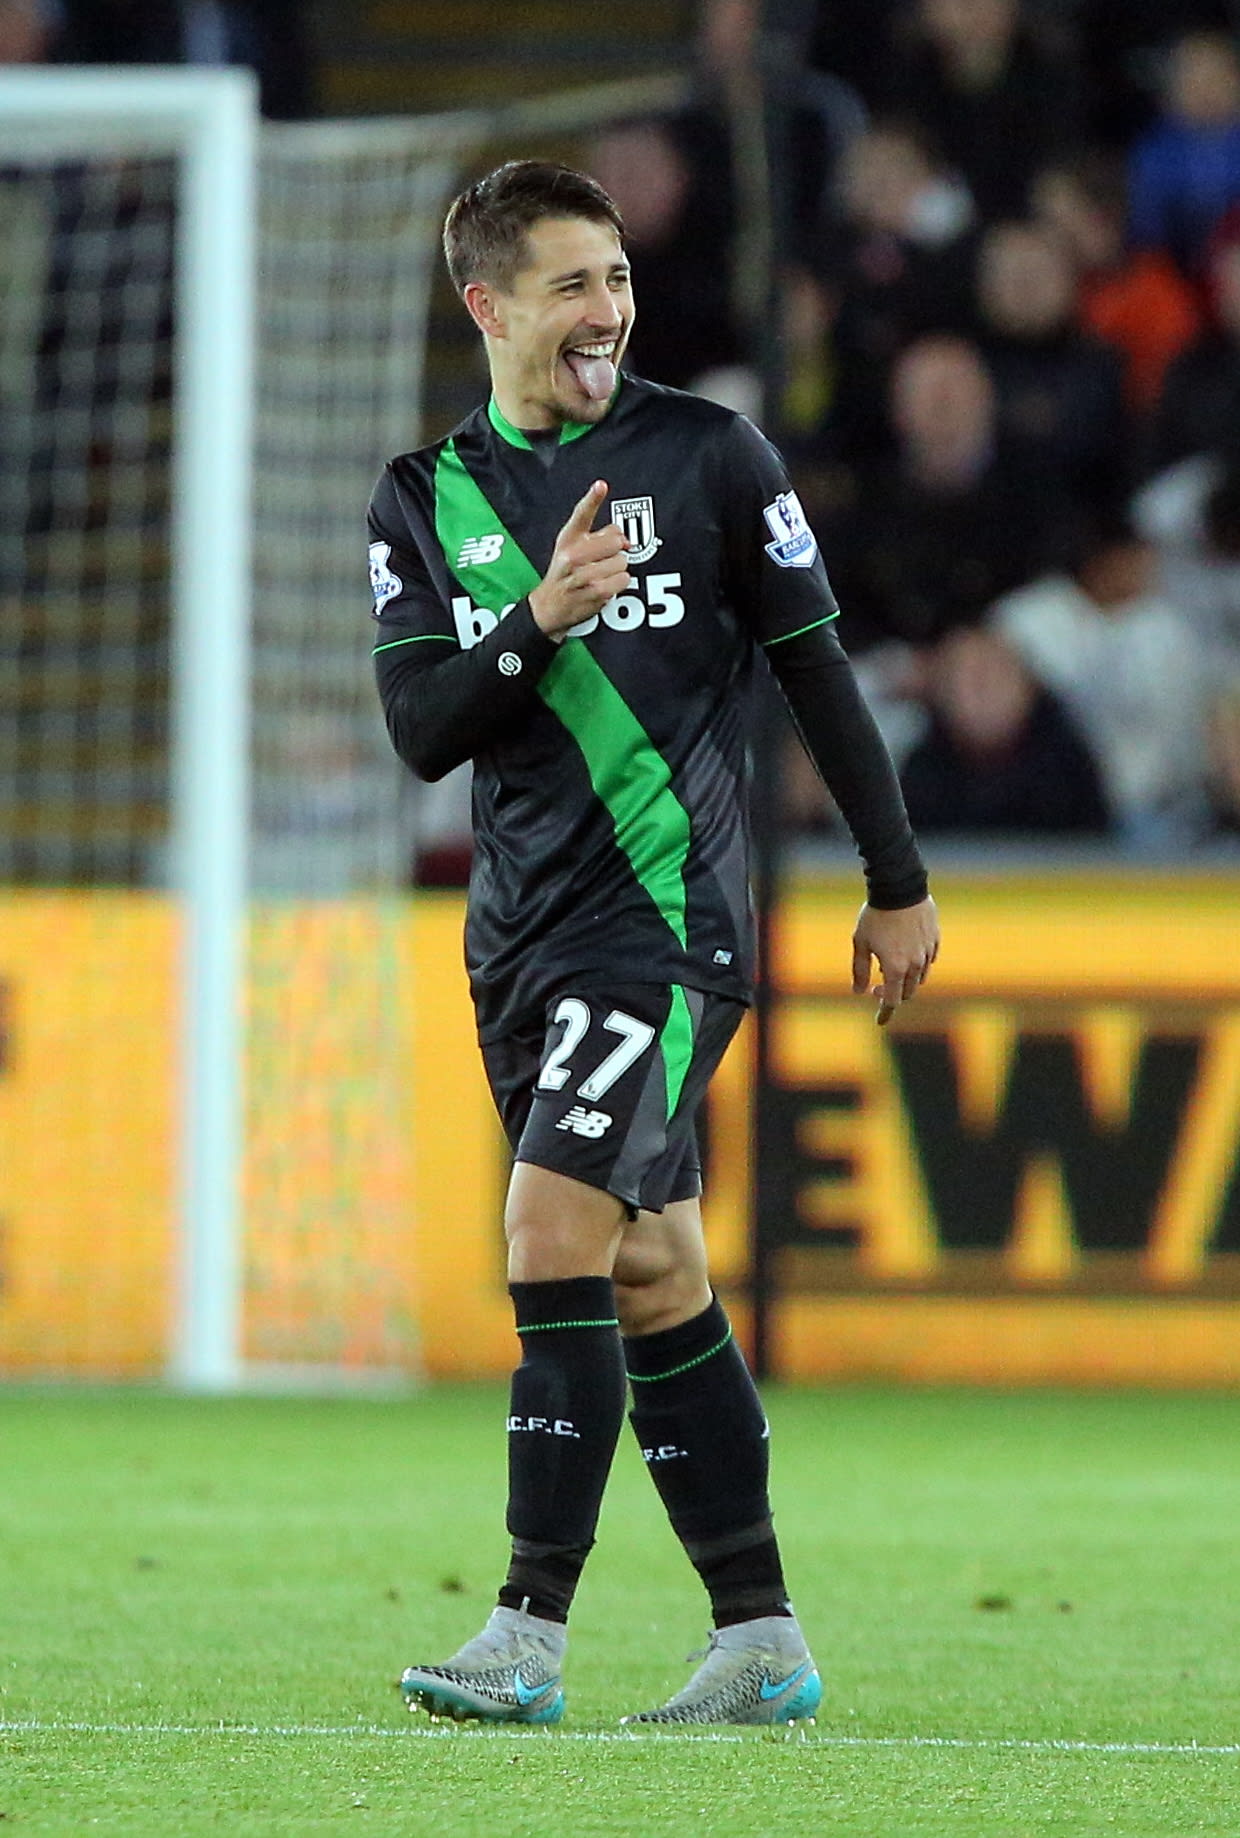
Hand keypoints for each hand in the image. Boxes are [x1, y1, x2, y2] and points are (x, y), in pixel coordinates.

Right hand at [529, 480, 632, 639]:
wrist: (548, 608)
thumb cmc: (565, 575)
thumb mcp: (572, 549)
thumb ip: (600, 537)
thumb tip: (627, 540)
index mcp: (568, 539)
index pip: (581, 515)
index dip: (592, 499)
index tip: (601, 485)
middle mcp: (572, 555)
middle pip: (616, 541)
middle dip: (615, 551)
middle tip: (602, 561)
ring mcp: (583, 575)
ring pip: (622, 561)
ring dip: (617, 570)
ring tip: (600, 577)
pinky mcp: (595, 592)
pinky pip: (624, 580)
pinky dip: (618, 584)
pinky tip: (604, 587)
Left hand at [852, 895, 939, 1026]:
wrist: (899, 887)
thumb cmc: (875, 916)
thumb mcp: (861, 943)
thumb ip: (860, 970)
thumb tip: (859, 992)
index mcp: (895, 968)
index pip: (892, 1000)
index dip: (885, 1012)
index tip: (879, 1021)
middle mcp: (915, 964)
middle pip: (907, 992)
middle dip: (892, 994)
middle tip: (875, 988)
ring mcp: (928, 952)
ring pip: (920, 977)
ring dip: (905, 980)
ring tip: (889, 966)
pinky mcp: (935, 939)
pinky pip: (929, 960)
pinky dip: (918, 964)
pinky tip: (906, 954)